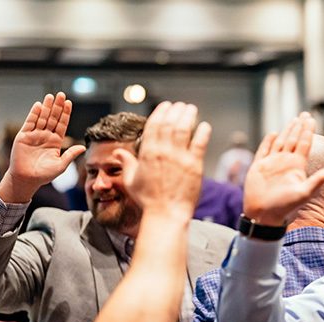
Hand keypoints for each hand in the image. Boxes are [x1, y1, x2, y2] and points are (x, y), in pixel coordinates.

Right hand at [0, 92, 85, 201]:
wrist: (26, 179)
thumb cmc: (44, 175)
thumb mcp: (61, 165)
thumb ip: (70, 155)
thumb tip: (83, 147)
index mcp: (55, 141)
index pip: (62, 124)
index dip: (65, 114)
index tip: (69, 103)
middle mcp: (46, 136)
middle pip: (53, 118)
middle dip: (57, 107)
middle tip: (61, 94)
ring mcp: (34, 135)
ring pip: (42, 118)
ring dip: (47, 107)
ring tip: (51, 96)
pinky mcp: (24, 136)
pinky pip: (30, 123)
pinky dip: (34, 114)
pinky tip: (39, 105)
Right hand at [113, 101, 209, 218]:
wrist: (166, 214)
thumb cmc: (148, 200)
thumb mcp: (131, 180)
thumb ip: (127, 163)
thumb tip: (118, 152)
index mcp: (147, 153)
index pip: (153, 125)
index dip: (160, 113)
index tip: (165, 106)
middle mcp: (163, 152)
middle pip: (169, 123)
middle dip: (175, 111)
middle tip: (180, 105)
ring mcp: (180, 158)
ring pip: (184, 129)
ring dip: (188, 116)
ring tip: (191, 109)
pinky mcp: (194, 166)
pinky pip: (200, 144)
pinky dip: (203, 132)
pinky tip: (205, 125)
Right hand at [242, 112, 323, 225]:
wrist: (263, 215)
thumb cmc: (284, 207)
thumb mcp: (304, 192)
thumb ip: (319, 180)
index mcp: (297, 166)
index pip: (304, 143)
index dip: (308, 131)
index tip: (311, 119)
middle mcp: (285, 162)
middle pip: (294, 139)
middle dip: (299, 126)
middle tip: (305, 114)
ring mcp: (272, 164)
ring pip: (281, 142)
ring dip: (287, 131)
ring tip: (293, 120)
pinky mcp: (258, 167)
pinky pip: (264, 151)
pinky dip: (268, 142)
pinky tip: (273, 133)